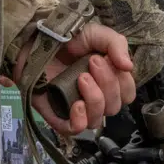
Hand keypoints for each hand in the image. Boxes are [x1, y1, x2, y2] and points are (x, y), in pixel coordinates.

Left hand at [16, 24, 137, 135]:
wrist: (34, 40)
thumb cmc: (66, 37)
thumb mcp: (96, 33)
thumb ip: (116, 44)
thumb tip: (129, 66)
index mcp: (108, 80)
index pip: (127, 93)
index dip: (123, 82)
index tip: (107, 59)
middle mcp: (95, 97)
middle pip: (114, 106)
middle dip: (107, 84)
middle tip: (91, 62)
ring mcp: (77, 108)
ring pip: (97, 120)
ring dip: (94, 99)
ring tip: (81, 78)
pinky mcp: (58, 115)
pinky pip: (76, 130)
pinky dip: (80, 120)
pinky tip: (76, 104)